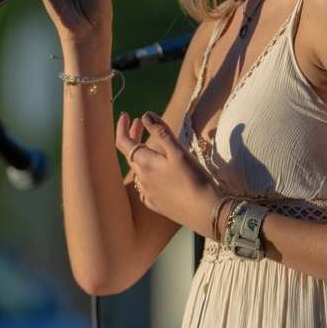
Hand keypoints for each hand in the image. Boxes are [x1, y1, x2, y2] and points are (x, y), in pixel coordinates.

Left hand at [116, 110, 217, 235]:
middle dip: (134, 136)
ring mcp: (148, 194)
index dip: (122, 128)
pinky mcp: (156, 204)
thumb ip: (161, 132)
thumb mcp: (178, 151)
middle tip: (139, 123)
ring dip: (141, 155)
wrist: (205, 212)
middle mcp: (141, 179)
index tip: (125, 115)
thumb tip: (145, 115)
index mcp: (144, 164)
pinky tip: (155, 174)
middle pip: (131, 155)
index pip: (123, 142)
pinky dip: (147, 174)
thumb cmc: (193, 179)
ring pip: (138, 170)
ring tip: (149, 146)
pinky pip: (146, 186)